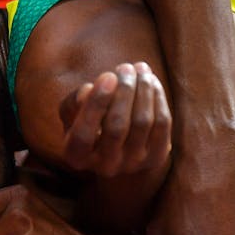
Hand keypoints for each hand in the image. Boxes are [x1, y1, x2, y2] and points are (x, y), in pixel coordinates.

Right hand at [58, 62, 171, 176]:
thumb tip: (88, 91)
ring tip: (140, 68)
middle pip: (117, 127)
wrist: (116, 149)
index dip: (96, 104)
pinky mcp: (156, 158)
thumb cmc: (88, 122)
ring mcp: (133, 164)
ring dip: (143, 90)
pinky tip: (151, 81)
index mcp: (76, 156)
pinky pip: (162, 125)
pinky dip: (157, 98)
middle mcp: (105, 166)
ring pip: (142, 122)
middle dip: (124, 91)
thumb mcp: (73, 112)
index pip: (83, 135)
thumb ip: (74, 102)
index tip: (107, 75)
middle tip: (125, 67)